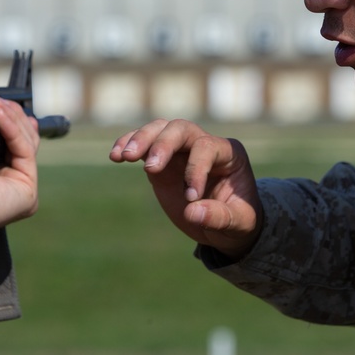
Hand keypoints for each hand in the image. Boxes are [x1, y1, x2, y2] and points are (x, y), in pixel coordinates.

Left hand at [0, 96, 39, 279]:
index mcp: (1, 178)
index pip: (12, 141)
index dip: (6, 118)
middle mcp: (16, 184)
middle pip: (23, 138)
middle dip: (11, 114)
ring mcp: (25, 188)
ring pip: (27, 140)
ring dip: (11, 117)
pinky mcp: (28, 188)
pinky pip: (24, 148)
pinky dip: (11, 127)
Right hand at [109, 118, 261, 259]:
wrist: (227, 226)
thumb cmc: (239, 221)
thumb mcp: (239, 224)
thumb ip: (219, 217)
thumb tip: (192, 211)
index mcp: (230, 153)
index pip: (207, 148)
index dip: (196, 169)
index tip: (190, 198)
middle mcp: (205, 144)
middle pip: (181, 128)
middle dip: (163, 144)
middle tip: (150, 169)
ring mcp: (182, 150)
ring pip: (160, 129)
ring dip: (140, 139)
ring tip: (123, 157)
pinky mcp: (163, 161)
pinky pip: (144, 144)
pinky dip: (128, 144)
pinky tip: (115, 156)